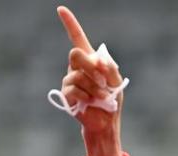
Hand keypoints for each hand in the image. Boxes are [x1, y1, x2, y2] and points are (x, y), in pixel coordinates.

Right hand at [56, 6, 123, 155]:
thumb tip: (99, 60)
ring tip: (102, 97)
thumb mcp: (116, 82)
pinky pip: (75, 88)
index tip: (61, 9)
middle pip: (76, 54)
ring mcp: (70, 79)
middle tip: (103, 80)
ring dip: (95, 87)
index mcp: (90, 60)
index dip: (70, 23)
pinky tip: (91, 101)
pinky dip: (87, 95)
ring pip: (78, 74)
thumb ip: (110, 68)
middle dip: (91, 67)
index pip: (77, 38)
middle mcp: (77, 67)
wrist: (106, 122)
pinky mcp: (66, 93)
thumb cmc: (112, 101)